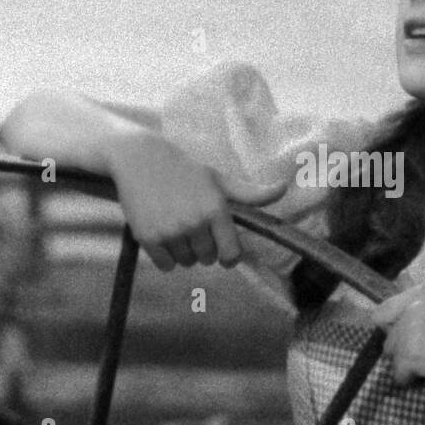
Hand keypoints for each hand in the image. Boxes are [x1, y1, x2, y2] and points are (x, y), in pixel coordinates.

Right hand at [105, 130, 285, 271]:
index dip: (229, 255)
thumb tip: (284, 187)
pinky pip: (166, 265)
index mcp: (216, 209)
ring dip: (184, 252)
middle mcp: (195, 222)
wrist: (140, 160)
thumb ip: (251, 194)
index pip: (231, 254)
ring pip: (186, 262)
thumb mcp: (220, 180)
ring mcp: (171, 231)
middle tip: (192, 225)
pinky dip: (166, 257)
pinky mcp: (148, 237)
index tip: (223, 249)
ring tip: (176, 226)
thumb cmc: (186, 171)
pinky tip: (163, 234)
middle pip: (208, 259)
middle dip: (203, 248)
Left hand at [370, 284, 424, 397]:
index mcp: (420, 294)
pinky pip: (398, 376)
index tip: (415, 340)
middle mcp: (411, 308)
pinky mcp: (412, 356)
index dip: (394, 331)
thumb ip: (419, 312)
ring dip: (409, 367)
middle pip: (387, 339)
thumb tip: (392, 305)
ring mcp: (410, 331)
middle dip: (404, 352)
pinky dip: (413, 382)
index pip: (381, 313)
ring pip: (391, 358)